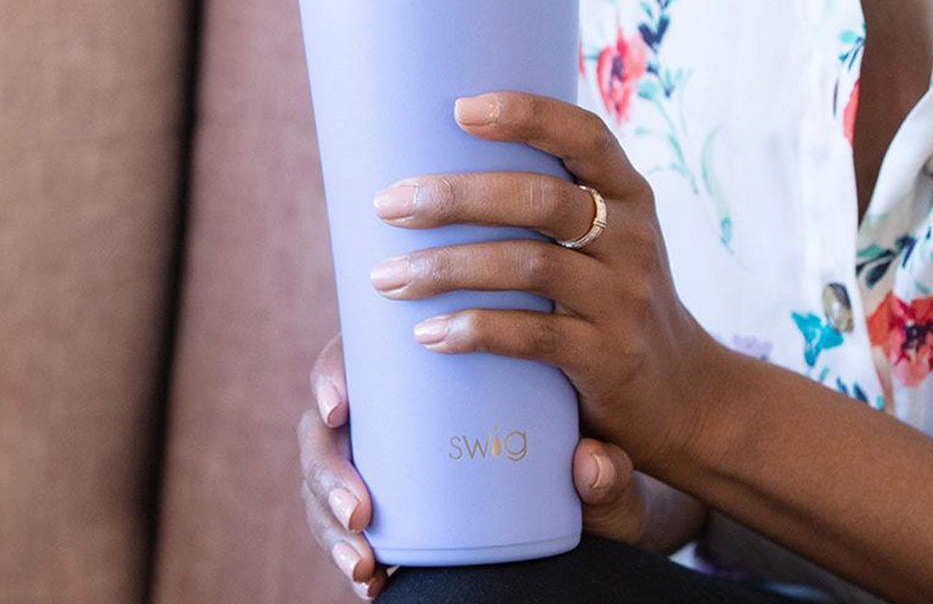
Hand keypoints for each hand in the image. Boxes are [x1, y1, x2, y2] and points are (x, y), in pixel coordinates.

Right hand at [298, 337, 658, 599]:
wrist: (601, 513)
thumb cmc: (590, 460)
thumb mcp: (601, 460)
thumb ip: (606, 465)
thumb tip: (589, 460)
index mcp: (439, 370)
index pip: (364, 352)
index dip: (332, 374)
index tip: (340, 409)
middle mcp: (403, 413)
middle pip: (329, 427)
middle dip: (326, 472)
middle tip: (359, 513)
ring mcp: (392, 463)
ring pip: (326, 481)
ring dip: (328, 524)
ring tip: (364, 564)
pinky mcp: (395, 512)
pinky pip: (349, 528)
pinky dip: (348, 555)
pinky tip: (370, 582)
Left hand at [366, 90, 727, 473]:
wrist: (685, 397)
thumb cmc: (614, 303)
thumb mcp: (607, 243)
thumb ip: (553, 207)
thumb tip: (439, 166)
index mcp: (629, 195)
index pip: (585, 135)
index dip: (527, 115)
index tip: (459, 108)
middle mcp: (632, 239)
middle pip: (542, 199)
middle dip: (457, 197)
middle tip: (388, 205)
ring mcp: (624, 299)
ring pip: (529, 266)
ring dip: (448, 268)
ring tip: (387, 277)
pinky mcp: (610, 358)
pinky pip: (535, 337)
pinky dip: (475, 330)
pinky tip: (427, 333)